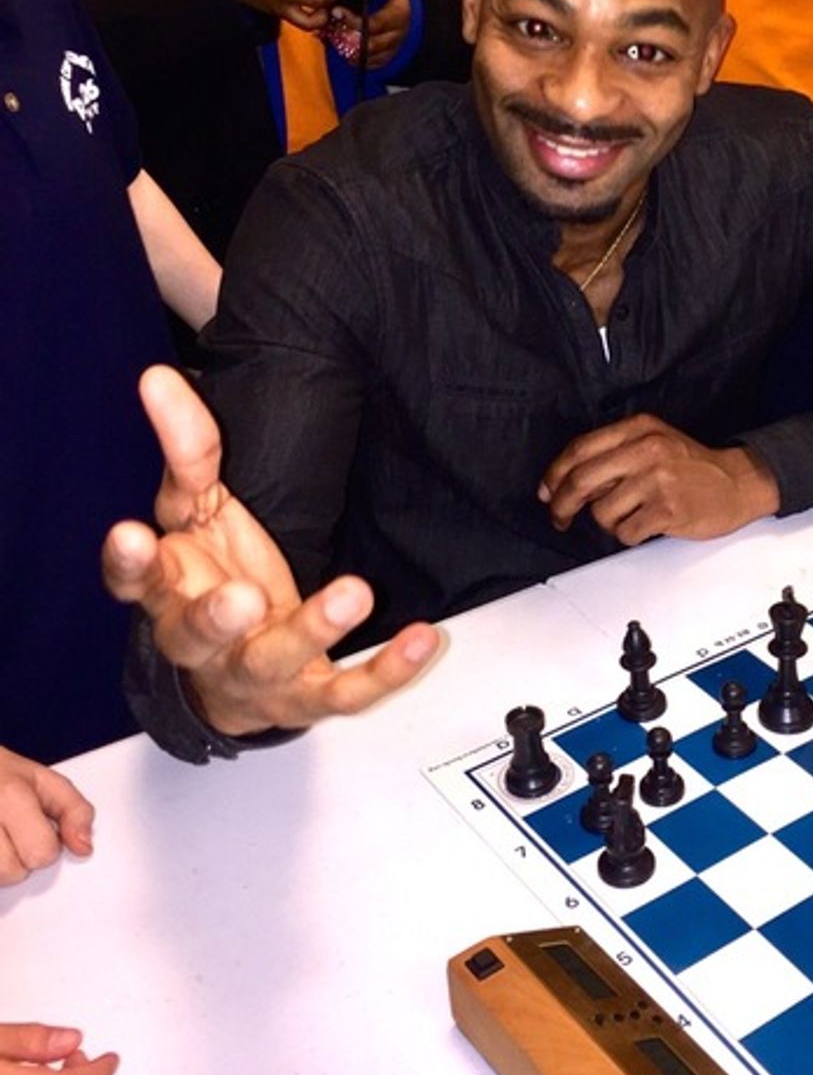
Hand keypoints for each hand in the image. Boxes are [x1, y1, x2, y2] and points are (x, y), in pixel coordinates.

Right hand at [0, 750, 93, 886]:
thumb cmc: (0, 775)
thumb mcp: (45, 780)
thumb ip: (75, 811)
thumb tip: (84, 848)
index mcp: (9, 796)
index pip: (41, 852)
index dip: (47, 845)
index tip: (39, 830)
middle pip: (12, 872)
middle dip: (19, 859)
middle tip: (13, 835)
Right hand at [102, 366, 439, 739]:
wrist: (231, 680)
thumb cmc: (211, 576)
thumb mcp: (197, 509)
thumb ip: (187, 448)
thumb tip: (158, 377)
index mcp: (168, 590)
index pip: (135, 579)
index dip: (129, 562)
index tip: (130, 533)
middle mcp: (202, 641)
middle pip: (197, 635)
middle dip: (218, 617)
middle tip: (244, 595)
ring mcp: (255, 674)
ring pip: (273, 662)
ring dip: (312, 630)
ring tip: (353, 593)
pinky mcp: (308, 697)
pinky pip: (348, 691)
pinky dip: (386, 670)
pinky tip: (422, 639)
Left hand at [326, 0, 411, 69]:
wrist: (418, 22)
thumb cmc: (401, 0)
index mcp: (399, 13)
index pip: (376, 21)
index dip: (355, 20)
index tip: (337, 11)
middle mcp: (397, 33)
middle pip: (371, 42)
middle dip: (348, 36)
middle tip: (330, 28)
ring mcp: (392, 48)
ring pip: (369, 55)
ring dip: (349, 49)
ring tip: (332, 38)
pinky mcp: (387, 58)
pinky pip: (370, 63)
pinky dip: (355, 58)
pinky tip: (342, 50)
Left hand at [538, 415, 779, 545]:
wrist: (737, 482)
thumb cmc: (692, 467)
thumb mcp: (654, 442)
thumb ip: (614, 454)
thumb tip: (566, 483)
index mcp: (638, 429)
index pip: (579, 449)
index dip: (554, 474)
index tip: (547, 491)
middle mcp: (646, 449)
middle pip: (581, 479)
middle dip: (562, 504)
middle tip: (560, 517)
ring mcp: (657, 479)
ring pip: (602, 512)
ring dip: (609, 523)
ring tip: (632, 516)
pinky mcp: (667, 509)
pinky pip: (626, 532)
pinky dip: (630, 535)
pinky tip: (647, 525)